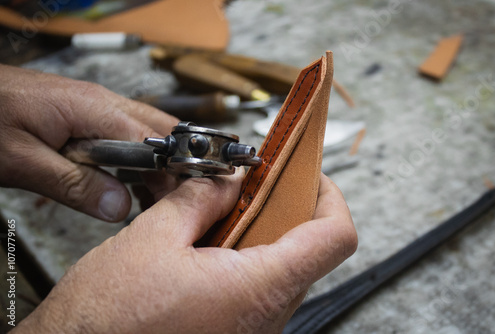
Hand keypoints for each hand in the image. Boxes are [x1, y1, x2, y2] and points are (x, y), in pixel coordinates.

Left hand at [0, 64, 177, 220]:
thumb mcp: (22, 160)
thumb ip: (74, 185)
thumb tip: (121, 207)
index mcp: (94, 109)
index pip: (153, 140)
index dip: (170, 172)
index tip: (174, 202)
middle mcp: (103, 102)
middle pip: (160, 129)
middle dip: (174, 164)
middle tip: (172, 200)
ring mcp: (96, 105)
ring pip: (147, 130)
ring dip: (158, 161)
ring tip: (156, 196)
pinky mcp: (86, 113)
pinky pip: (126, 132)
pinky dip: (138, 157)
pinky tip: (131, 180)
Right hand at [14, 173, 356, 332]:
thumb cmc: (106, 320)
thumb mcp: (151, 238)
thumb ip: (199, 200)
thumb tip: (227, 181)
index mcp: (256, 289)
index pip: (334, 237)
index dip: (329, 196)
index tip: (307, 174)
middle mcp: (265, 319)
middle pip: (309, 252)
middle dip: (286, 209)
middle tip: (256, 185)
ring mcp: (251, 332)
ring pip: (283, 272)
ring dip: (262, 235)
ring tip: (225, 211)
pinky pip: (258, 292)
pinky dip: (245, 260)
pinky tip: (211, 245)